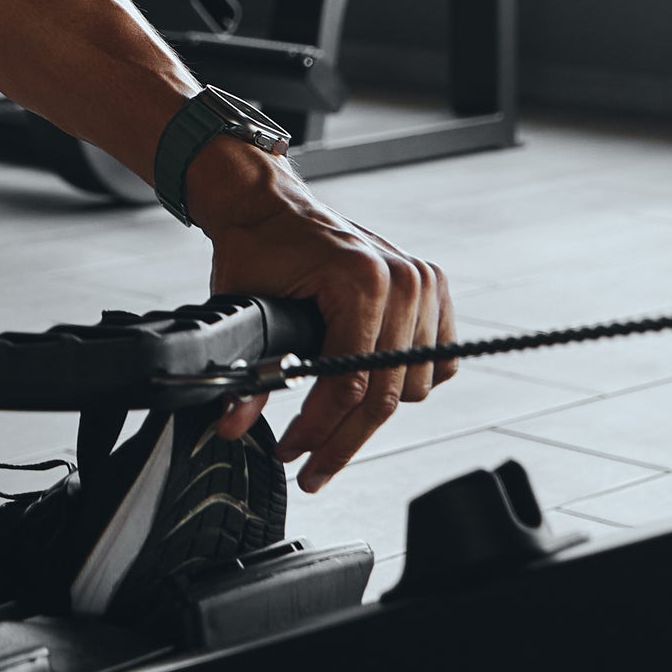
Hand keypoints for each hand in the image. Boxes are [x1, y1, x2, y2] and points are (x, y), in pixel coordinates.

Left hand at [188, 143, 454, 490]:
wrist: (268, 204)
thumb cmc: (257, 247)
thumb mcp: (244, 310)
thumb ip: (247, 374)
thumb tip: (235, 426)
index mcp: (361, 281)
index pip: (351, 385)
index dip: (320, 432)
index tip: (293, 455)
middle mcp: (403, 280)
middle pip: (385, 395)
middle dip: (343, 439)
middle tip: (311, 467)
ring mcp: (424, 282)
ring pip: (413, 387)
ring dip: (372, 413)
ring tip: (330, 423)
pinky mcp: (433, 287)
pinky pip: (437, 361)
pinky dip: (406, 380)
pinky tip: (367, 388)